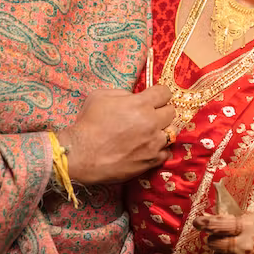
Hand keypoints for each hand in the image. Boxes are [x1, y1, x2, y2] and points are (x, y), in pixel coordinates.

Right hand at [59, 82, 173, 184]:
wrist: (81, 154)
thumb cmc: (88, 124)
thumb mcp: (100, 96)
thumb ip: (123, 93)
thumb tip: (135, 97)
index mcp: (140, 104)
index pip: (165, 92)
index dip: (159, 94)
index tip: (154, 98)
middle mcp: (151, 122)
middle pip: (171, 112)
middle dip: (162, 111)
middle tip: (151, 116)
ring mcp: (153, 143)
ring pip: (172, 133)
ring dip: (162, 131)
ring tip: (150, 134)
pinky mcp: (151, 161)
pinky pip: (166, 153)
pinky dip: (160, 150)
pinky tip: (149, 148)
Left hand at [195, 210, 253, 253]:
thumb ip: (233, 220)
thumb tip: (208, 219)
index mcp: (246, 227)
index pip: (218, 224)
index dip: (205, 223)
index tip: (197, 223)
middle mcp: (243, 245)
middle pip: (214, 243)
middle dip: (214, 240)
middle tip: (221, 239)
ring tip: (232, 250)